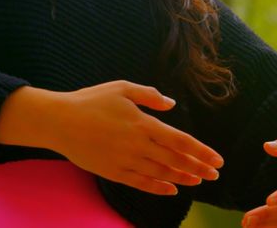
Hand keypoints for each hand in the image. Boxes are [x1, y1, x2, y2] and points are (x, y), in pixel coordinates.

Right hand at [52, 80, 223, 195]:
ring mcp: (125, 160)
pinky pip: (141, 183)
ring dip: (182, 178)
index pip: (180, 140)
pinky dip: (159, 187)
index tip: (217, 159)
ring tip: (198, 181)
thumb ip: (150, 95)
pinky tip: (172, 190)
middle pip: (175, 160)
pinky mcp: (112, 172)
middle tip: (215, 174)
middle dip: (198, 167)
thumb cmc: (91, 100)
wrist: (59, 121)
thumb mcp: (122, 88)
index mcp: (142, 123)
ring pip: (161, 173)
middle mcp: (137, 144)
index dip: (201, 151)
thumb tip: (171, 104)